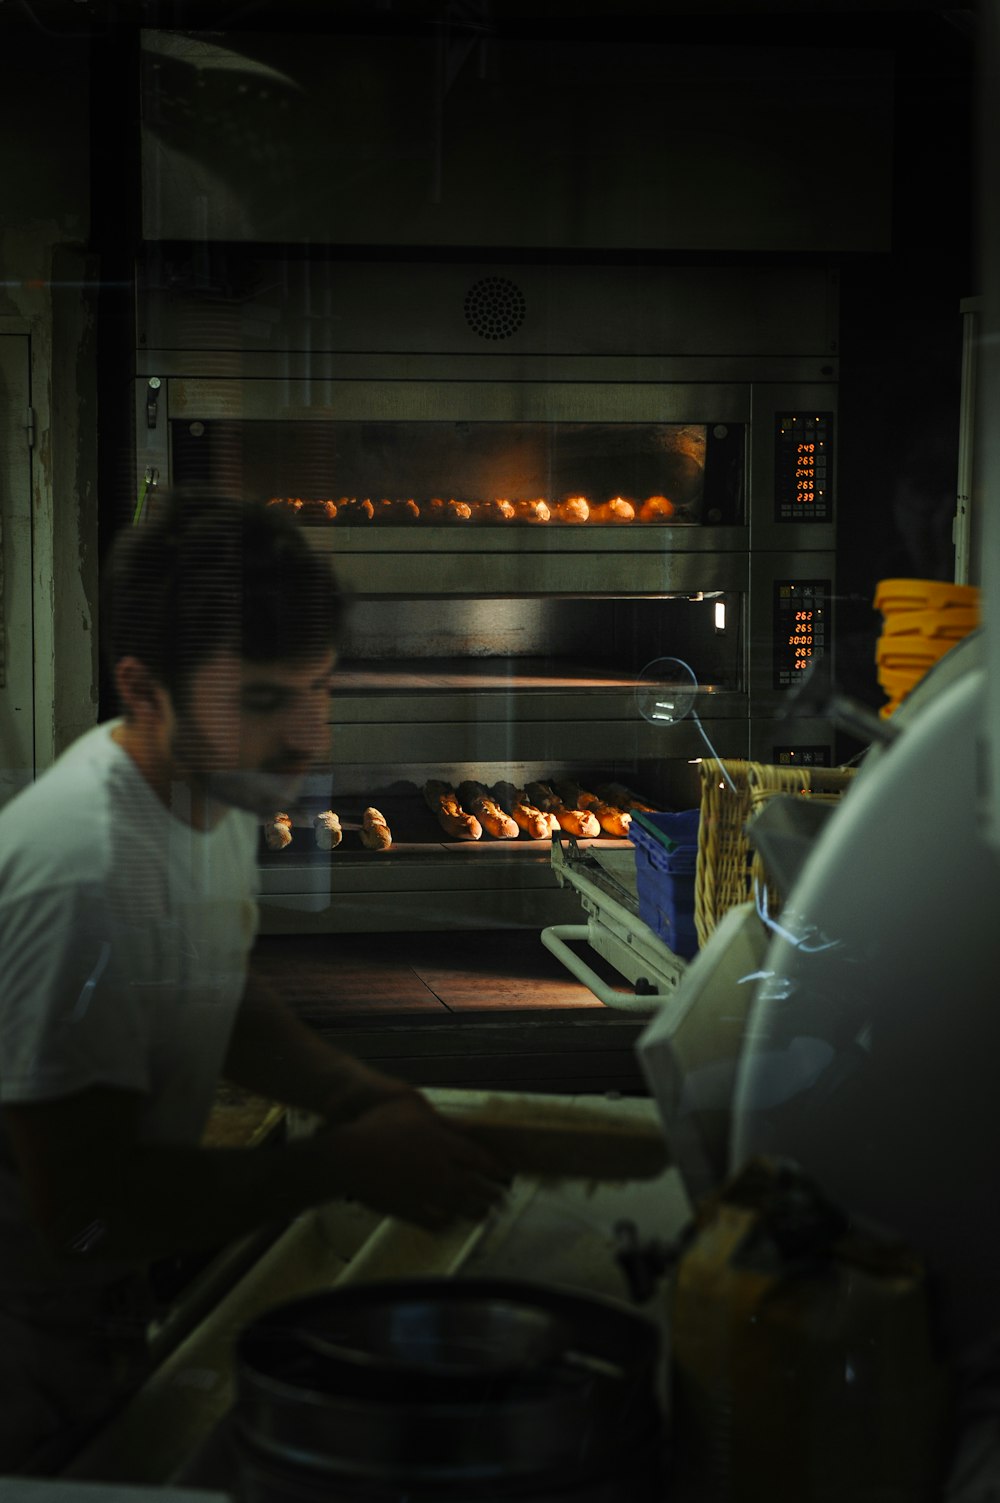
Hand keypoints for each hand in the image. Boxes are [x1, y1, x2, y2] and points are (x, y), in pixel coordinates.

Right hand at [315, 1095, 508, 1231]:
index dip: (495, 1167)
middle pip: (473, 1185)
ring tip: (484, 1215)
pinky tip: (450, 1223)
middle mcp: (438, 1169)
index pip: (479, 1158)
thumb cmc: (378, 1122)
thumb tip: (464, 1126)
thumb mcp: (414, 1107)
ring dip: (474, 1212)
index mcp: (442, 1142)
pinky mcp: (406, 1209)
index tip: (506, 1173)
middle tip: (502, 1199)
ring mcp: (423, 1192)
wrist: (345, 1154)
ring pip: (457, 1206)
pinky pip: (433, 1221)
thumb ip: (441, 1119)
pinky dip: (446, 1223)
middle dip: (491, 1193)